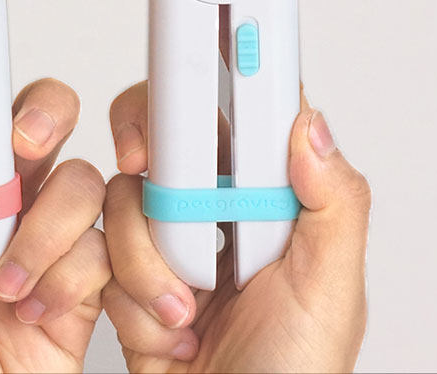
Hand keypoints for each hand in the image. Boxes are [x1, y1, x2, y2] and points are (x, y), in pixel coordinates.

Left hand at [0, 77, 109, 372]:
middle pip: (41, 120)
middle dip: (41, 116)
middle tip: (20, 145)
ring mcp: (41, 238)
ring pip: (79, 179)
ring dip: (46, 228)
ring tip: (3, 285)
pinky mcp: (80, 279)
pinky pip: (102, 245)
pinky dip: (70, 278)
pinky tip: (34, 313)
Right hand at [103, 82, 369, 372]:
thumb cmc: (289, 373)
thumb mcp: (328, 293)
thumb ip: (334, 205)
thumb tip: (310, 128)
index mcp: (268, 198)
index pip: (237, 115)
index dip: (203, 91)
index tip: (185, 103)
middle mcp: (216, 206)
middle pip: (165, 136)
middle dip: (151, 166)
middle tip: (152, 182)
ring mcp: (168, 235)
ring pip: (125, 196)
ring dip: (145, 261)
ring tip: (185, 311)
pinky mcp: (128, 266)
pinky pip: (101, 249)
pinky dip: (125, 292)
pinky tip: (163, 328)